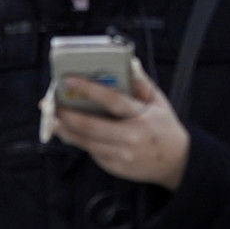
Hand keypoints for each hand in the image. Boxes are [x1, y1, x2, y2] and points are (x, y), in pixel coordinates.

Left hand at [52, 59, 189, 189]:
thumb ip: (142, 83)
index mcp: (141, 117)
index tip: (70, 80)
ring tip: (53, 118)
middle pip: (91, 125)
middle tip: (52, 103)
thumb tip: (128, 63)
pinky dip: (78, 140)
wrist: (176, 162)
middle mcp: (130, 137)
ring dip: (65, 129)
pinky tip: (69, 131)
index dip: (89, 90)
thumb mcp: (159, 102)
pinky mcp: (114, 166)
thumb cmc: (164, 127)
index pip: (112, 100)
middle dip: (67, 114)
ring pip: (85, 141)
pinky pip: (91, 151)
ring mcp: (121, 155)